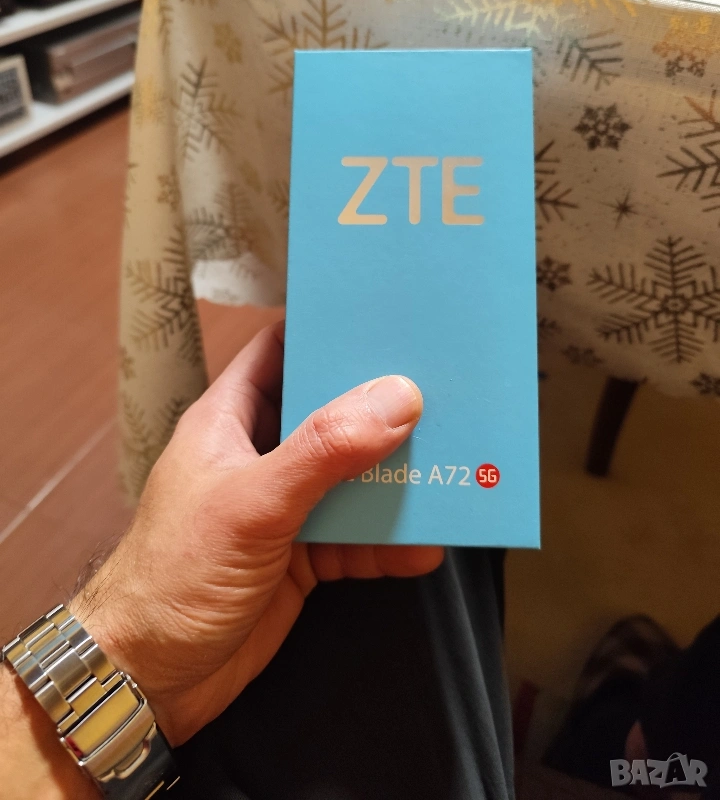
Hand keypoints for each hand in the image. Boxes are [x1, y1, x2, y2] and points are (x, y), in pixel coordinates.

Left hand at [72, 321, 442, 745]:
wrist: (148, 679)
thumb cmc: (172, 576)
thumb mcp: (251, 503)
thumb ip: (323, 451)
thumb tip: (396, 398)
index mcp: (229, 421)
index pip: (278, 352)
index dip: (323, 331)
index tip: (382, 317)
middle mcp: (259, 457)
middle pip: (328, 414)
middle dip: (380, 406)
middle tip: (440, 389)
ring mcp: (282, 509)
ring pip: (350, 478)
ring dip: (394, 477)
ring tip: (451, 463)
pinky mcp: (301, 558)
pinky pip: (356, 539)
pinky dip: (389, 541)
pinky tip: (425, 544)